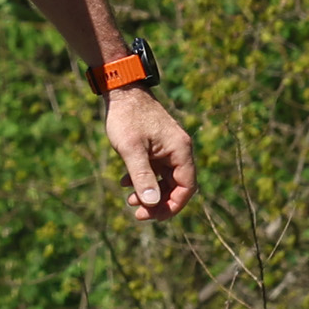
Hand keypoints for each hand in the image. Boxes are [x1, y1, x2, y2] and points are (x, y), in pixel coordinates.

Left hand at [105, 89, 194, 222]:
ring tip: (129, 200)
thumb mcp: (131, 150)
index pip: (186, 187)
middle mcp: (179, 150)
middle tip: (137, 214)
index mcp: (180, 151)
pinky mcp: (157, 146)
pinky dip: (143, 178)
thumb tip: (152, 203)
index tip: (153, 217)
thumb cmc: (127, 118)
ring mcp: (168, 148)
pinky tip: (124, 182)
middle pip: (177, 186)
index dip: (172, 206)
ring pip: (165, 179)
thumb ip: (142, 176)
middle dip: (158, 202)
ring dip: (149, 192)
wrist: (122, 92)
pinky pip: (156, 169)